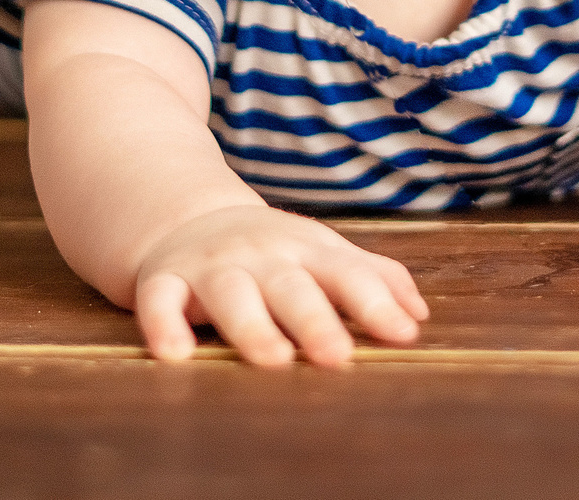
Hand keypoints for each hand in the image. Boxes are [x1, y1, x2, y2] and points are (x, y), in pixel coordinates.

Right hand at [130, 205, 429, 367]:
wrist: (187, 219)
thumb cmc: (273, 252)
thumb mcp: (324, 253)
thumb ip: (374, 278)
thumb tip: (419, 317)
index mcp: (307, 251)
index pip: (347, 273)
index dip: (375, 303)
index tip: (403, 335)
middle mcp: (261, 256)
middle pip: (291, 287)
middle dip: (316, 320)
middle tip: (339, 356)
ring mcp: (212, 266)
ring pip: (231, 294)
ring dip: (252, 326)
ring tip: (274, 359)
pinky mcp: (165, 280)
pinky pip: (159, 300)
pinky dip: (164, 325)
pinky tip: (175, 355)